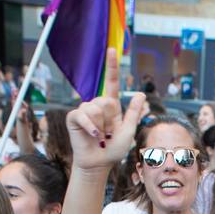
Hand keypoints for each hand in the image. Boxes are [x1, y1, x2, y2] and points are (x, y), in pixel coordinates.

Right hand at [66, 48, 146, 172]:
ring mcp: (84, 111)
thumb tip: (140, 93)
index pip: (111, 82)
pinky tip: (93, 136)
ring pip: (95, 108)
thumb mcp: (129, 131)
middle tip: (108, 133)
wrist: (99, 163)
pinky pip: (82, 115)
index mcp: (111, 106)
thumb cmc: (114, 149)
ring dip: (101, 127)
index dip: (111, 66)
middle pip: (106, 101)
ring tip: (100, 136)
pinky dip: (91, 127)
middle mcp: (97, 105)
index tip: (111, 50)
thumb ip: (133, 113)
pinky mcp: (74, 118)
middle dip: (110, 120)